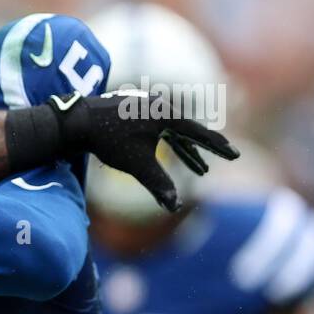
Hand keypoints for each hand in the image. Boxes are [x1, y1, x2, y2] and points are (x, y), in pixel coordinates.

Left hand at [52, 90, 239, 211]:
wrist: (78, 121)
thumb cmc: (109, 141)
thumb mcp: (137, 165)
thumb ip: (159, 184)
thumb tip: (175, 207)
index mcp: (167, 115)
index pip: (199, 133)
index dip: (217, 146)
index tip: (235, 154)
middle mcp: (161, 106)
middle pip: (189, 131)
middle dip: (205, 150)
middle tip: (225, 156)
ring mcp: (148, 105)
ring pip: (173, 131)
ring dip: (186, 150)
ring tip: (199, 169)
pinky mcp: (135, 109)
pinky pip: (159, 127)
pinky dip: (168, 142)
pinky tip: (173, 151)